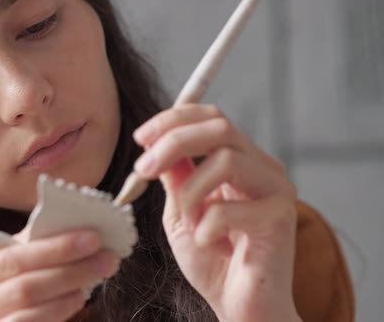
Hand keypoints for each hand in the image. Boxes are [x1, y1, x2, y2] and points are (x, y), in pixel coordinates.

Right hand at [0, 229, 117, 321]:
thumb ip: (17, 251)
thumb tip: (62, 224)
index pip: (10, 260)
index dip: (53, 248)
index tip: (91, 237)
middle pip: (24, 288)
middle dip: (70, 270)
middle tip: (106, 258)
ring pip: (28, 315)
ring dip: (67, 295)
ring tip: (93, 279)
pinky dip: (57, 316)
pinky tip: (75, 300)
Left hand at [133, 104, 300, 321]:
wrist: (239, 308)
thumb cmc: (212, 262)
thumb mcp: (181, 211)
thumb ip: (175, 176)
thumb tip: (156, 143)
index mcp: (242, 161)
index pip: (212, 118)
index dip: (174, 119)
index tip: (140, 137)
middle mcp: (264, 169)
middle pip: (221, 127)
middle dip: (173, 142)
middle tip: (143, 169)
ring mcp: (277, 192)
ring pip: (226, 161)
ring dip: (190, 195)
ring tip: (188, 223)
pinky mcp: (281, 220)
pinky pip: (228, 209)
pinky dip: (204, 229)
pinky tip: (209, 245)